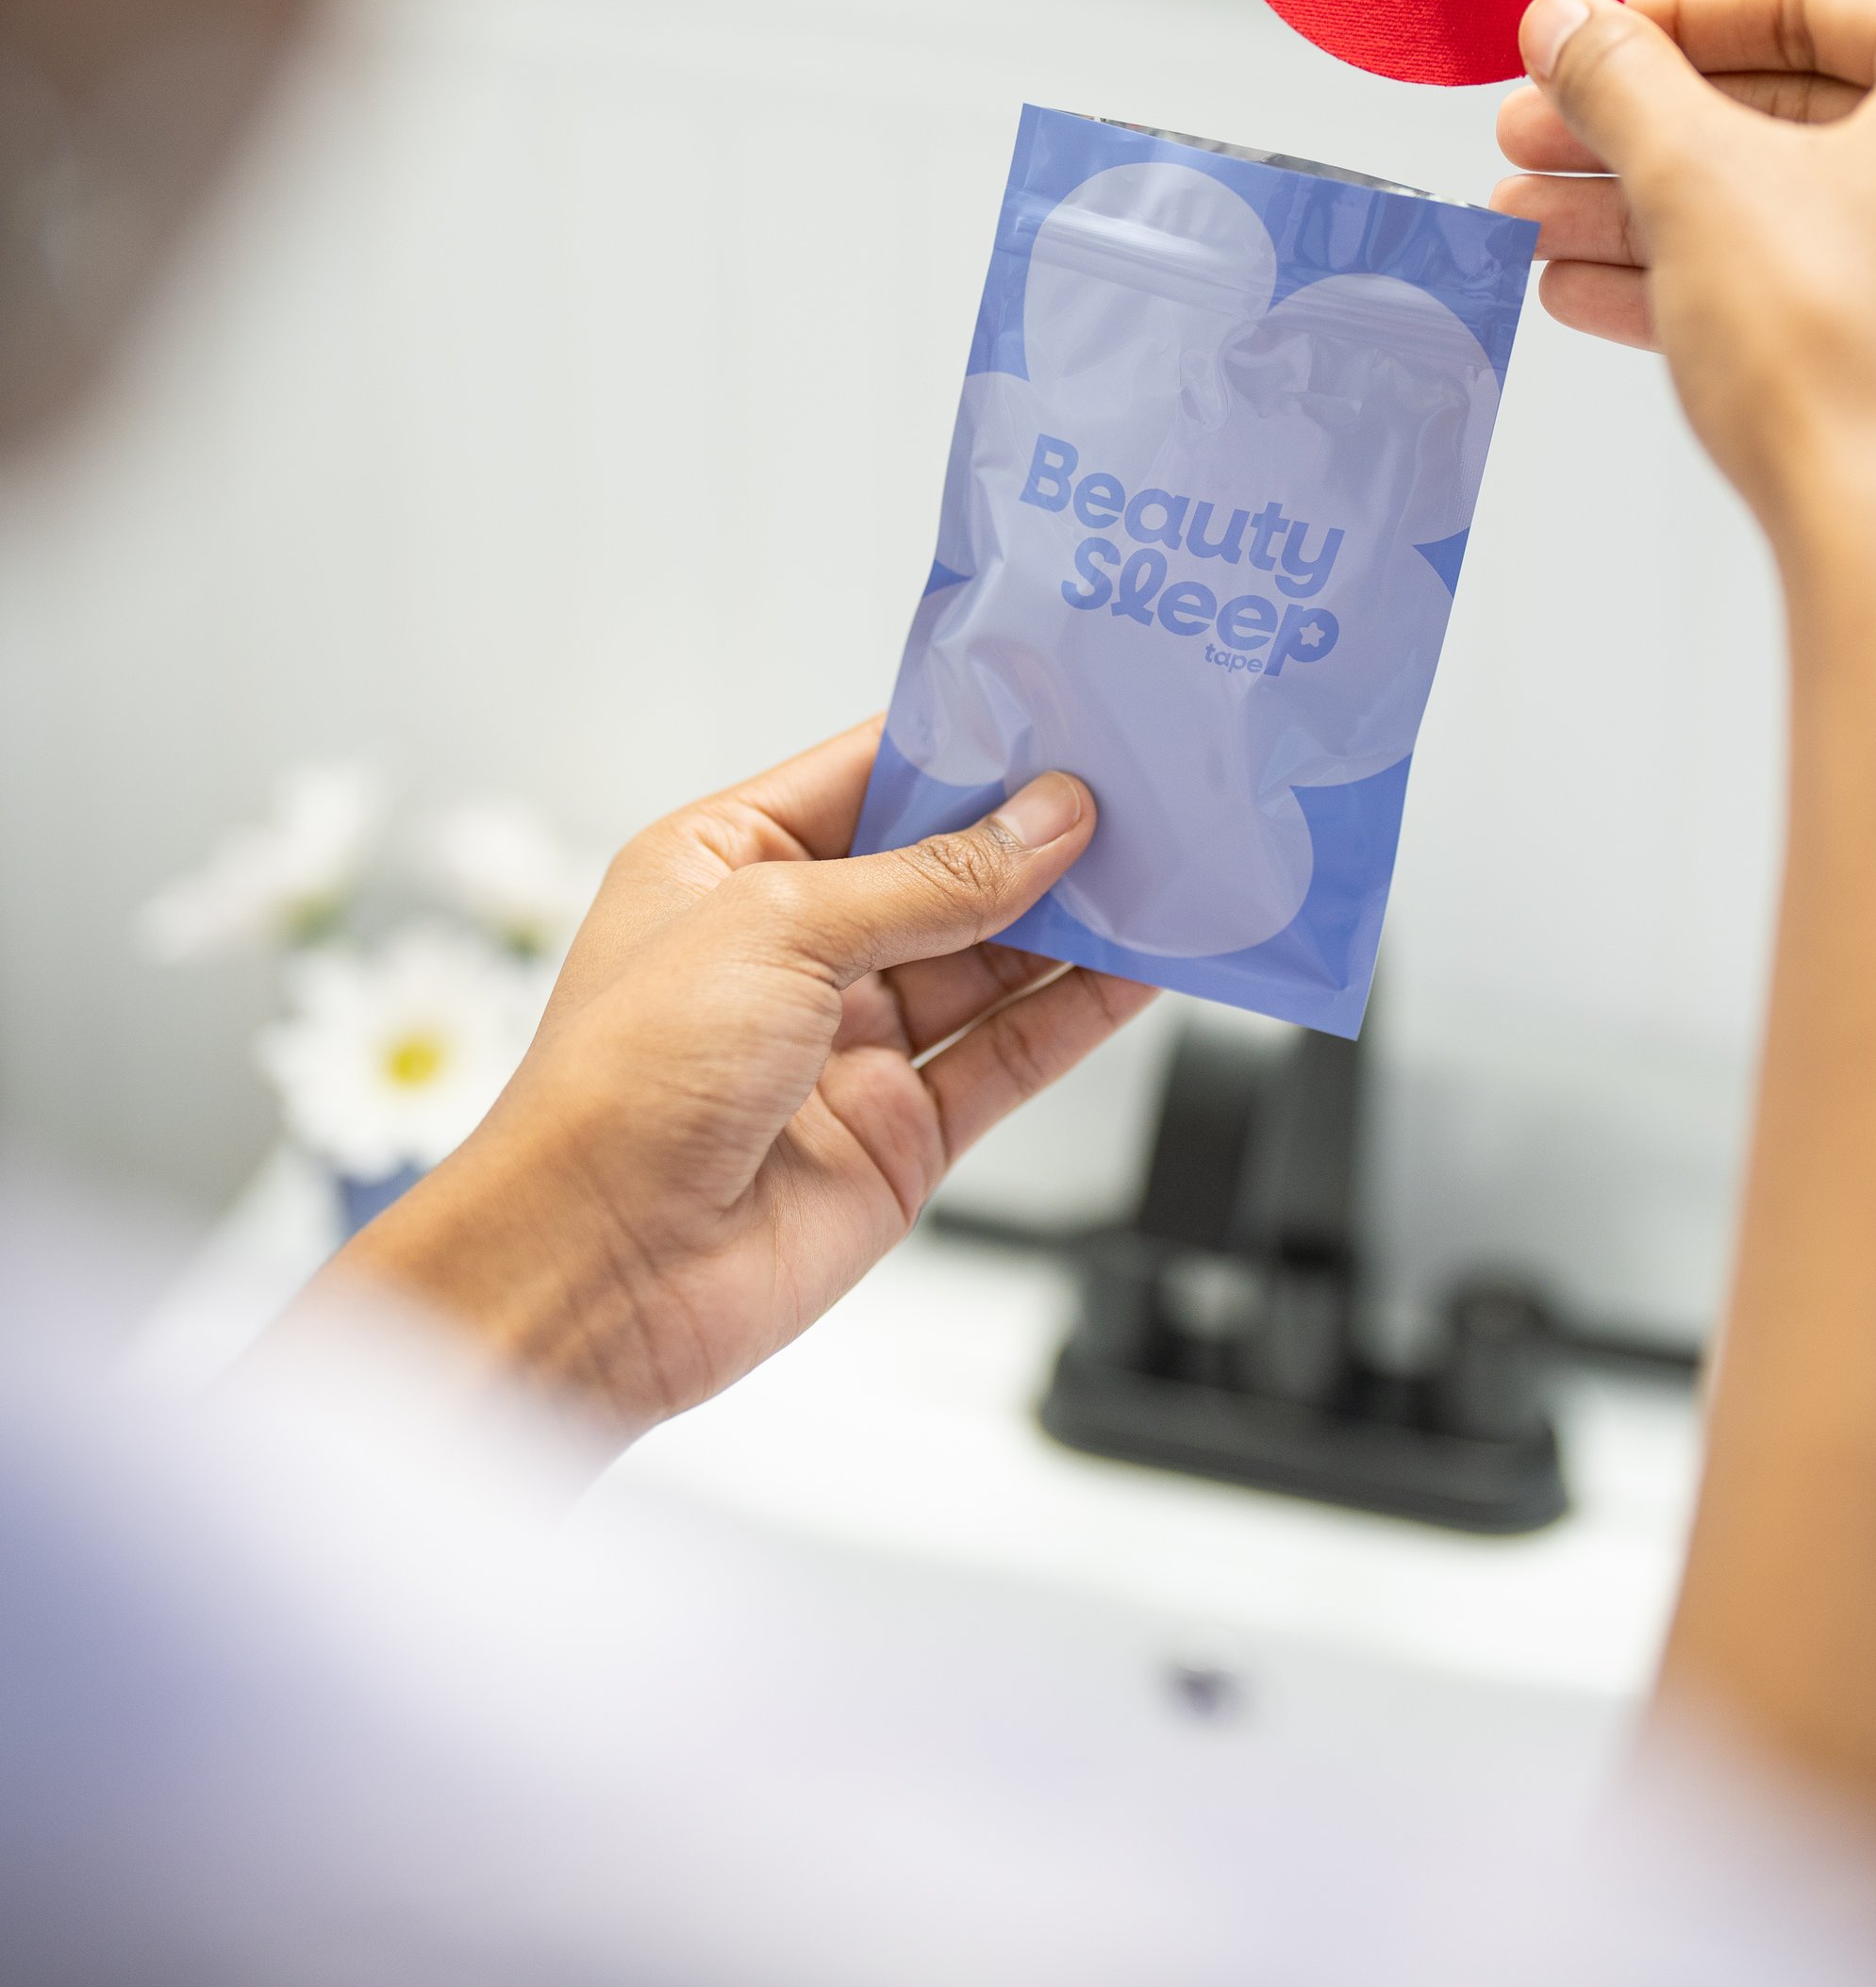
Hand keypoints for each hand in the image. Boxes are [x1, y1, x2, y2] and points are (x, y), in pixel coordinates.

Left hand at [323, 721, 1152, 1438]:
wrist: (595, 1272)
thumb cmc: (623, 1085)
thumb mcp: (780, 929)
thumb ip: (932, 880)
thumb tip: (1045, 824)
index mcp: (726, 866)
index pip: (868, 776)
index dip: (965, 747)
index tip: (1062, 714)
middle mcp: (789, 950)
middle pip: (944, 869)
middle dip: (1037, 834)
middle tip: (1141, 787)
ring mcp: (849, 1045)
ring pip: (991, 963)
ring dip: (1075, 920)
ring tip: (1168, 865)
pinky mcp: (899, 1133)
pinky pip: (1007, 1056)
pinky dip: (1077, 1014)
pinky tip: (1140, 970)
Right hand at [1491, 0, 1875, 579]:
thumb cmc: (1849, 364)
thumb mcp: (1695, 180)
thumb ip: (1620, 79)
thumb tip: (1568, 24)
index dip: (1663, 15)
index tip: (1574, 34)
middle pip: (1799, 105)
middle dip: (1644, 129)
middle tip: (1537, 134)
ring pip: (1803, 202)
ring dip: (1657, 209)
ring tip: (1534, 221)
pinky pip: (1831, 278)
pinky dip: (1721, 276)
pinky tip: (1599, 289)